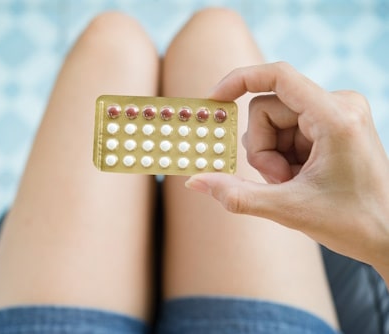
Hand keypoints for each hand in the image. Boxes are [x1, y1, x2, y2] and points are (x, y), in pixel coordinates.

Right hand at [186, 62, 388, 278]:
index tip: (214, 100)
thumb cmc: (353, 223)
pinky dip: (282, 156)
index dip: (239, 81)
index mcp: (334, 117)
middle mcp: (338, 105)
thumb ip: (237, 194)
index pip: (278, 76)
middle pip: (266, 110)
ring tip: (291, 184)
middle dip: (262, 149)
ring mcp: (336, 113)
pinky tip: (298, 179)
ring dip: (271, 156)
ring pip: (273, 122)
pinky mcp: (332, 124)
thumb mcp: (288, 210)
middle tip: (278, 181)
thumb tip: (195, 182)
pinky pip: (287, 131)